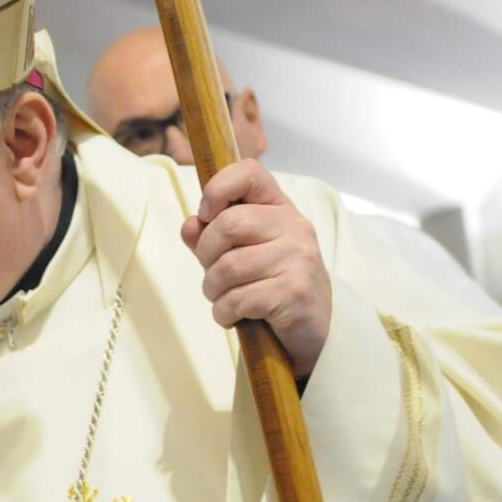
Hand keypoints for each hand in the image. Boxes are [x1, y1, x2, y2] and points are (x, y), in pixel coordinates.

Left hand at [181, 159, 331, 374]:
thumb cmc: (270, 284)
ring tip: (225, 299)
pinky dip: (224, 312)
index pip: (249, 173)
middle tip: (214, 275)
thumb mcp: (239, 254)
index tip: (206, 216)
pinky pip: (238, 299)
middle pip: (228, 224)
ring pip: (228, 266)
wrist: (312, 328)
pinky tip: (235, 316)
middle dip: (206, 255)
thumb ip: (211, 238)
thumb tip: (189, 225)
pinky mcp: (295, 292)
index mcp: (279, 208)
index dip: (217, 189)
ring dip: (213, 290)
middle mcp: (294, 227)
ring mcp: (298, 258)